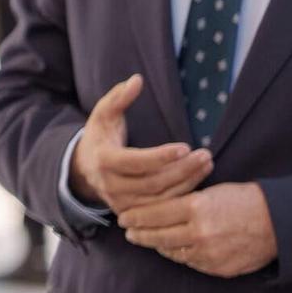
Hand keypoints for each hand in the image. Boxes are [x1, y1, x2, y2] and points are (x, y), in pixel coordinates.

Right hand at [69, 76, 212, 211]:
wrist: (84, 169)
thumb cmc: (100, 137)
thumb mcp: (103, 114)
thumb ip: (118, 97)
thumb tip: (137, 80)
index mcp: (104, 160)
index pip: (135, 162)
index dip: (161, 156)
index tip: (185, 146)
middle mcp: (111, 185)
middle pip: (152, 182)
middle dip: (182, 169)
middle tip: (205, 155)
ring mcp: (121, 202)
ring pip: (160, 198)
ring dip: (187, 182)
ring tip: (207, 164)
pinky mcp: (132, 212)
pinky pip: (161, 209)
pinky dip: (182, 196)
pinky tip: (198, 180)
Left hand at [120, 181, 277, 276]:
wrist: (278, 222)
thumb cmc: (244, 200)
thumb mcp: (210, 193)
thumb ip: (182, 203)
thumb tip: (155, 210)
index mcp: (195, 208)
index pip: (153, 214)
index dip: (135, 218)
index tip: (123, 219)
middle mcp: (199, 233)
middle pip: (157, 236)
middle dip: (139, 234)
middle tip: (129, 232)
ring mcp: (208, 253)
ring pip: (171, 251)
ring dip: (157, 245)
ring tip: (148, 240)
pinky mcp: (217, 267)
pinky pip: (190, 262)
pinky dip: (180, 255)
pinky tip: (173, 249)